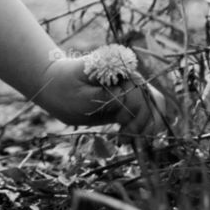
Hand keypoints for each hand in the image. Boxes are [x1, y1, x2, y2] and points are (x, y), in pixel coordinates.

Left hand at [38, 56, 169, 136]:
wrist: (56, 87)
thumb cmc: (64, 89)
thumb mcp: (81, 95)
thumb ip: (106, 97)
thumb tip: (128, 100)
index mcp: (118, 68)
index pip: (140, 92)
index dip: (135, 113)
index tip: (121, 128)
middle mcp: (129, 76)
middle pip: (154, 100)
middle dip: (145, 124)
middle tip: (125, 139)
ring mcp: (131, 88)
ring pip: (154, 108)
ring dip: (146, 128)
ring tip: (126, 141)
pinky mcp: (129, 101)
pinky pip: (146, 114)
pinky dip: (142, 128)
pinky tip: (127, 138)